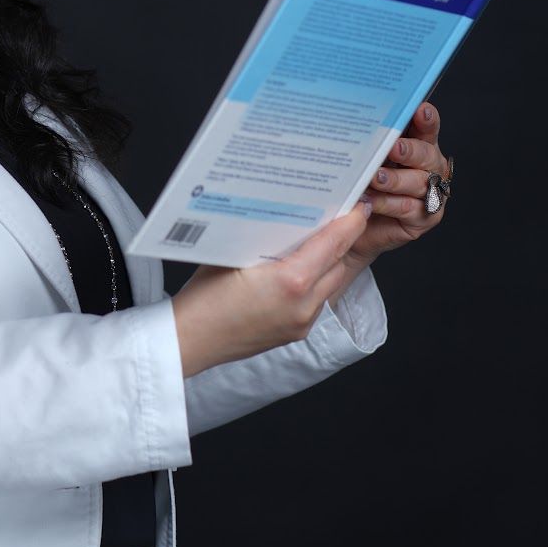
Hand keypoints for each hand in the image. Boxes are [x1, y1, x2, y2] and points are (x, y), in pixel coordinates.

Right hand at [172, 203, 371, 374]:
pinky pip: (317, 301)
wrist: (189, 340)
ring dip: (329, 262)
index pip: (333, 244)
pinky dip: (315, 282)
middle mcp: (304, 304)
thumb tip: (283, 213)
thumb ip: (265, 236)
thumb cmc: (202, 297)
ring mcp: (302, 323)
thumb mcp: (233, 254)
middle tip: (338, 216)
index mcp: (291, 281)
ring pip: (331, 284)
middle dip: (341, 239)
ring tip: (318, 241)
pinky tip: (299, 270)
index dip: (350, 222)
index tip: (358, 205)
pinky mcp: (296, 333)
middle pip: (339, 263)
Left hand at [329, 99, 452, 302]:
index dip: (426, 119)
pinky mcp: (424, 217)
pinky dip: (388, 203)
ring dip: (396, 179)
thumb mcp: (364, 159)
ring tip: (375, 178)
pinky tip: (371, 201)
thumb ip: (369, 143)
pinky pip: (408, 207)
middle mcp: (429, 168)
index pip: (427, 128)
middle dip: (410, 150)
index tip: (419, 110)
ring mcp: (430, 193)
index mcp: (418, 146)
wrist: (353, 224)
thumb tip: (355, 122)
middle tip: (393, 148)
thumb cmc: (361, 185)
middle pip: (427, 155)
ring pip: (419, 182)